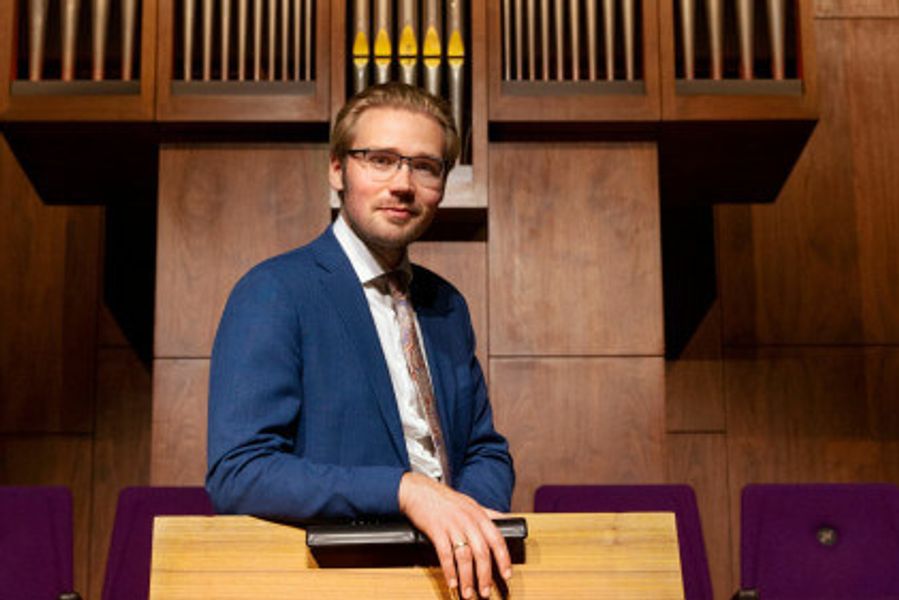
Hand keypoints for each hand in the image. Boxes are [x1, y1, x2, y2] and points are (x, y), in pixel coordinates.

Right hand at [398, 472, 511, 598]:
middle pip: (481, 552)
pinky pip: (445, 554)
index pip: (497, 539)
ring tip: (468, 593)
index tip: (507, 575)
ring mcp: (452, 525)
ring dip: (467, 578)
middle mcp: (468, 520)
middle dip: (485, 576)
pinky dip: (449, 571)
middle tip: (485, 592)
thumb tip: (504, 519)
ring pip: (464, 556)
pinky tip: (452, 582)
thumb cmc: (444, 498)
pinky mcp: (436, 531)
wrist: (419, 491)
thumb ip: (487, 513)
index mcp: (479, 515)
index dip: (504, 559)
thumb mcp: (470, 503)